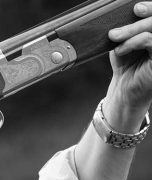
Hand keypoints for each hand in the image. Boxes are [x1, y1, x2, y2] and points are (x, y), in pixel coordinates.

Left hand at [106, 2, 151, 128]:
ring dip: (131, 31)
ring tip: (114, 39)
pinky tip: (120, 50)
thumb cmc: (126, 63)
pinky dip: (132, 42)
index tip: (136, 8)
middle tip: (115, 30)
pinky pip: (150, 40)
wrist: (123, 89)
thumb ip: (131, 25)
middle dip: (136, 21)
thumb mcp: (126, 40)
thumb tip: (131, 8)